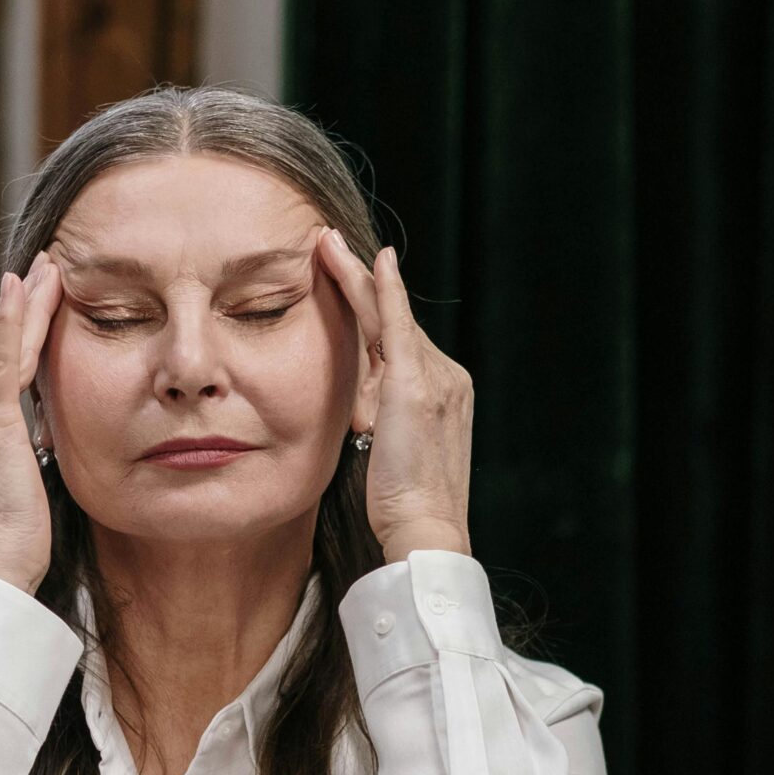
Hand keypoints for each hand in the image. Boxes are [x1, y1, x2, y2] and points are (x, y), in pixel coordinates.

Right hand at [0, 255, 63, 594]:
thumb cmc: (16, 547)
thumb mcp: (24, 490)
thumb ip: (28, 456)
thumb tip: (47, 439)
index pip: (0, 377)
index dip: (19, 338)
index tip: (37, 301)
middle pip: (1, 356)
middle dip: (25, 310)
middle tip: (46, 266)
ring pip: (5, 353)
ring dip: (30, 306)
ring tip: (50, 268)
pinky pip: (2, 364)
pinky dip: (11, 322)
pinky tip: (20, 286)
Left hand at [315, 229, 472, 563]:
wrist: (424, 530)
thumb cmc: (401, 508)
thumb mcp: (386, 454)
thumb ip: (376, 421)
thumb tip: (353, 410)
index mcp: (442, 396)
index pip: (398, 344)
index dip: (373, 310)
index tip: (350, 282)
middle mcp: (447, 378)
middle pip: (394, 323)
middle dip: (363, 282)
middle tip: (330, 245)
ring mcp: (435, 378)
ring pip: (387, 319)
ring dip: (356, 280)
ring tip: (326, 246)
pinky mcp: (415, 384)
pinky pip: (395, 325)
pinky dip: (383, 290)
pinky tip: (371, 260)